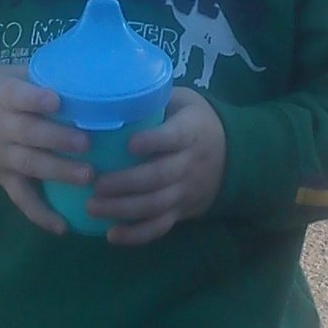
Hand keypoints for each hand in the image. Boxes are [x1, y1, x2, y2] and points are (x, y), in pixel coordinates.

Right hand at [0, 66, 89, 234]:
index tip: (56, 100)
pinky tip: (62, 227)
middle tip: (86, 143)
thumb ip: (42, 76)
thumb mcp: (9, 75)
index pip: (18, 97)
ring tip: (87, 177)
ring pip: (30, 165)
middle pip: (29, 134)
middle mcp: (1, 128)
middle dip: (57, 139)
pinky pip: (21, 198)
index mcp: (3, 97)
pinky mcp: (2, 178)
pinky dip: (39, 214)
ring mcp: (1, 156)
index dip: (35, 99)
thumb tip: (88, 72)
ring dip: (58, 172)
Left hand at [88, 87, 226, 245]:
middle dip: (126, 182)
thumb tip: (111, 92)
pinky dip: (137, 235)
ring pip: (156, 205)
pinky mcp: (182, 211)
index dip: (153, 141)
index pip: (175, 138)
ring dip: (123, 209)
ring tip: (92, 207)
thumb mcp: (184, 101)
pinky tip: (112, 235)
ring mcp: (186, 191)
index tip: (129, 144)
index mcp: (192, 132)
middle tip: (95, 183)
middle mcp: (191, 164)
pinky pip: (161, 227)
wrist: (234, 155)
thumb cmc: (196, 121)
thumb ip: (155, 98)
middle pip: (159, 176)